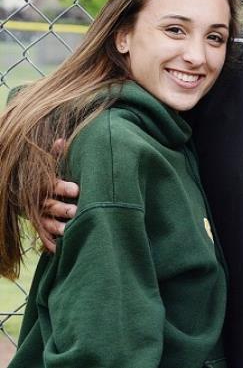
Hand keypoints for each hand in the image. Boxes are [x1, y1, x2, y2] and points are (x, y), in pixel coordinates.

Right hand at [37, 138, 78, 252]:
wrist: (18, 190)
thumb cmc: (41, 175)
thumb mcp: (45, 164)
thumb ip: (53, 154)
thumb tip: (60, 140)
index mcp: (42, 185)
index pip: (52, 185)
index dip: (63, 187)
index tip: (77, 189)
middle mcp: (38, 200)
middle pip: (50, 205)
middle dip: (63, 209)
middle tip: (77, 212)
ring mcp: (36, 214)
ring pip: (45, 222)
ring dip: (56, 228)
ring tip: (69, 232)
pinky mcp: (37, 225)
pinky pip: (42, 235)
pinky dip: (48, 242)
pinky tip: (57, 249)